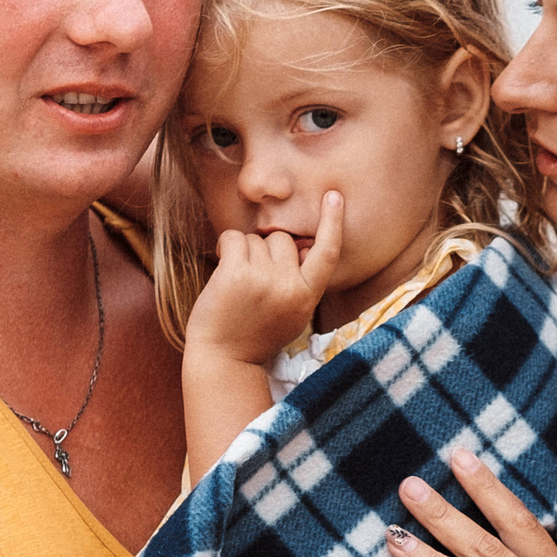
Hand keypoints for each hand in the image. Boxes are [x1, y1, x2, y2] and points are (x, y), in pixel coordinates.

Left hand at [184, 192, 343, 364]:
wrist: (224, 361)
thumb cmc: (255, 335)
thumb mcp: (292, 314)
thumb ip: (300, 283)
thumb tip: (300, 246)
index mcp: (307, 296)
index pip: (327, 252)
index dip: (333, 222)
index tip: (334, 196)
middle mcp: (289, 286)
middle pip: (283, 239)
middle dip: (267, 251)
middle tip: (253, 280)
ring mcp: (263, 279)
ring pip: (257, 239)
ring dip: (244, 252)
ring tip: (237, 281)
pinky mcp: (236, 274)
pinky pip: (233, 238)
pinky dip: (225, 248)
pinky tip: (222, 268)